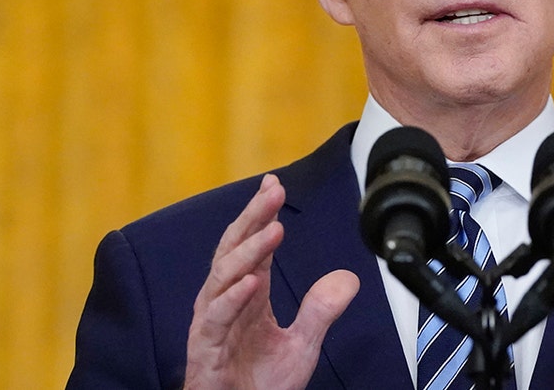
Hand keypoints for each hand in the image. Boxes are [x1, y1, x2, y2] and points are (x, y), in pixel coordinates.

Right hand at [184, 174, 359, 389]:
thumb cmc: (259, 385)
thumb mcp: (302, 345)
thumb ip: (321, 310)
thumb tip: (348, 278)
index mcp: (245, 295)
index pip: (251, 246)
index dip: (260, 214)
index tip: (274, 185)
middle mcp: (224, 303)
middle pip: (233, 250)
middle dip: (252, 218)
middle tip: (272, 192)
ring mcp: (211, 325)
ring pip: (223, 278)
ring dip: (248, 252)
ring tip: (273, 230)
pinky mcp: (205, 351)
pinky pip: (216, 320)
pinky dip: (233, 300)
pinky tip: (252, 281)